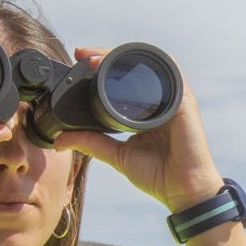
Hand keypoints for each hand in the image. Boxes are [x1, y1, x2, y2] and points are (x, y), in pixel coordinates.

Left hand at [53, 48, 223, 212]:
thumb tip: (60, 140)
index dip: (103, 67)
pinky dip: (151, 64)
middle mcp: (159, 100)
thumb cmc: (157, 175)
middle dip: (108, 55)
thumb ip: (91, 143)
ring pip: (149, 65)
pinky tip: (133, 60)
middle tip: (83, 55)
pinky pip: (171, 74)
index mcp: (145, 110)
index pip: (123, 80)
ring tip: (99, 58)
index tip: (79, 61)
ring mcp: (173, 99)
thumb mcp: (117, 155)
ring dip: (124, 56)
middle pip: (135, 67)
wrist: (182, 190)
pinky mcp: (185, 102)